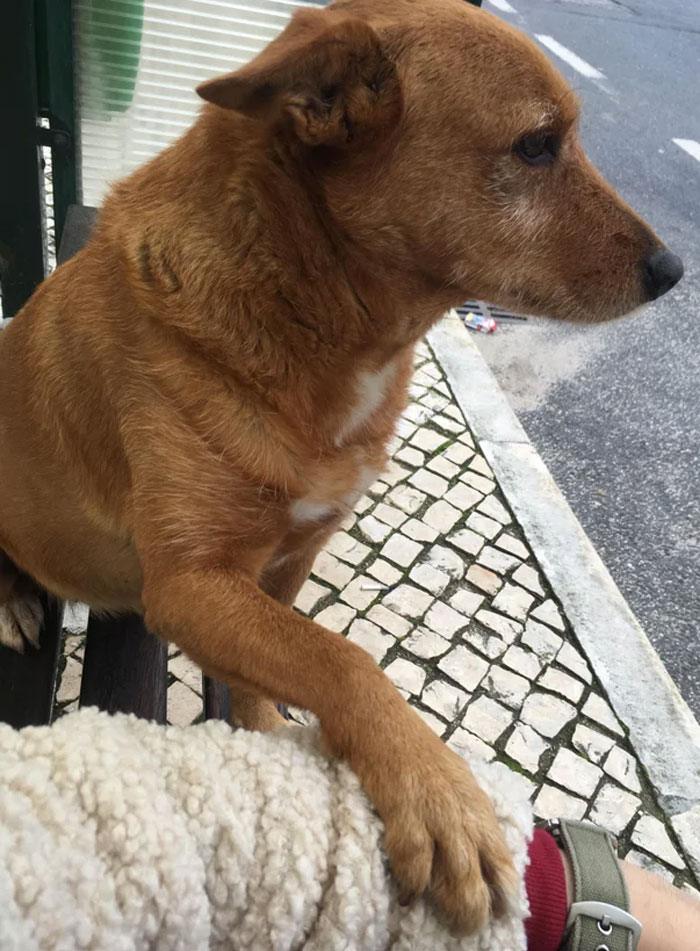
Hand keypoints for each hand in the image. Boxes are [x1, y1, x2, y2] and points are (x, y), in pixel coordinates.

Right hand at [327, 699, 516, 932]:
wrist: (368, 708)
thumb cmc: (401, 741)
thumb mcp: (443, 773)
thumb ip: (457, 806)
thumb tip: (467, 847)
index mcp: (471, 795)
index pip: (499, 848)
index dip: (505, 883)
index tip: (509, 908)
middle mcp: (459, 802)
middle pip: (482, 866)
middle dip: (479, 903)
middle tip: (471, 927)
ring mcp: (433, 804)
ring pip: (458, 870)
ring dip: (455, 901)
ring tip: (451, 922)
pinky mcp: (404, 803)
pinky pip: (415, 857)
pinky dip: (413, 879)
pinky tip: (407, 889)